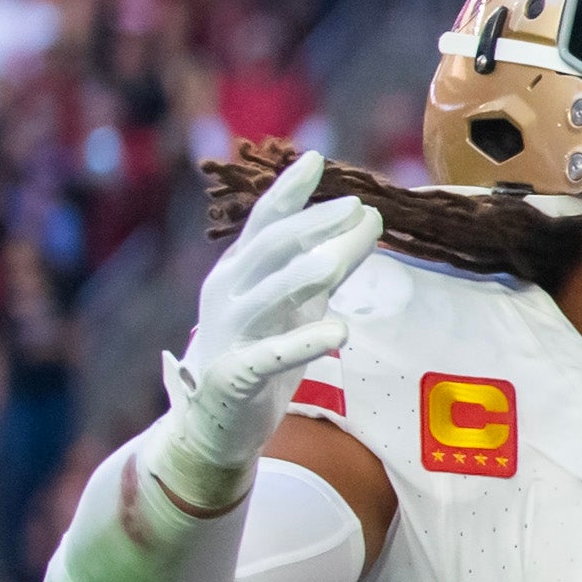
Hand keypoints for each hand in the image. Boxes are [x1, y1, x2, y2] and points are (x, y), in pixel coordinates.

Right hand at [158, 152, 379, 508]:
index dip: (290, 191)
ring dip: (304, 274)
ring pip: (266, 296)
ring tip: (341, 259)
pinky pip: (267, 357)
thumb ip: (326, 265)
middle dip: (310, 226)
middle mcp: (229, 294)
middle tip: (356, 207)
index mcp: (241, 270)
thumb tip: (367, 221)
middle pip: (269, 250)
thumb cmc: (260, 352)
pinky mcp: (235, 377)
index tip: (319, 159)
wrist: (214, 423)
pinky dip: (301, 343)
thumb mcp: (296, 302)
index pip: (264, 222)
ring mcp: (229, 334)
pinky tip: (338, 332)